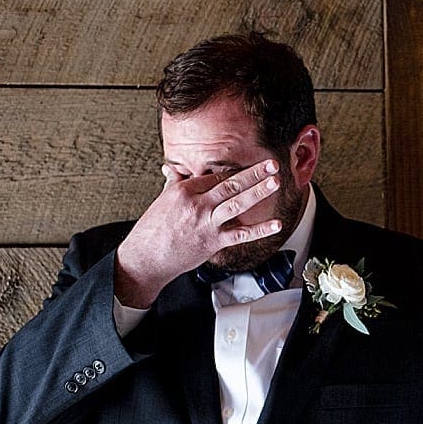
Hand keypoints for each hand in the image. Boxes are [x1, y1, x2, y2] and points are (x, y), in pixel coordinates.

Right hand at [113, 159, 284, 307]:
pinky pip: (241, 234)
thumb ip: (172, 183)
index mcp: (184, 191)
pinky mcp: (213, 242)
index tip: (249, 167)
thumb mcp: (161, 201)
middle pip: (230, 184)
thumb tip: (171, 169)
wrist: (146, 259)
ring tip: (274, 182)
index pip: (215, 175)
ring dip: (258, 192)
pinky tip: (276, 224)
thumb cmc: (152, 230)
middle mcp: (197, 205)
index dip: (234, 171)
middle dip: (253, 173)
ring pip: (237, 203)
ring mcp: (207, 223)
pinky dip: (260, 230)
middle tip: (271, 164)